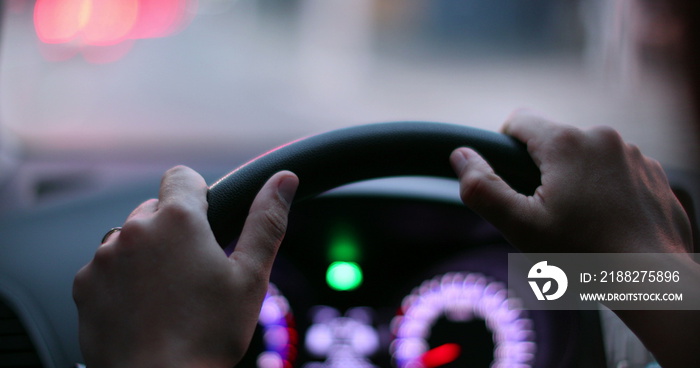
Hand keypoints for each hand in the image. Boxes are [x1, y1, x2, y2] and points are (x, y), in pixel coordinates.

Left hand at [73, 166, 298, 367]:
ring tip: (167, 293)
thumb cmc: (208, 335)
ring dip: (145, 253)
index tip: (206, 221)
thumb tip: (284, 180)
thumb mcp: (250, 277)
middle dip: (173, 230)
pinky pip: (105, 267)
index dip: (198, 194)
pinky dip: (122, 279)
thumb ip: (266, 221)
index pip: (182, 176)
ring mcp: (105, 257)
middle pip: (155, 209)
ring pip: (129, 238)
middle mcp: (135, 230)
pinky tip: (142, 308)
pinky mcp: (85, 285)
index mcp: (179, 220)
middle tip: (193, 270)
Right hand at [450, 109, 692, 253]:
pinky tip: (608, 223)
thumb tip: (459, 155)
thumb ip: (482, 188)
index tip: (515, 184)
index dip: (506, 149)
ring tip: (582, 223)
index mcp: (566, 143)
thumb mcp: (520, 226)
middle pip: (553, 142)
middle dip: (544, 172)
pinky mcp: (653, 173)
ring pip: (585, 157)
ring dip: (577, 180)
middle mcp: (602, 137)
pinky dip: (606, 190)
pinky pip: (616, 171)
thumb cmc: (586, 254)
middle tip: (549, 215)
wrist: (653, 280)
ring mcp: (633, 154)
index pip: (519, 120)